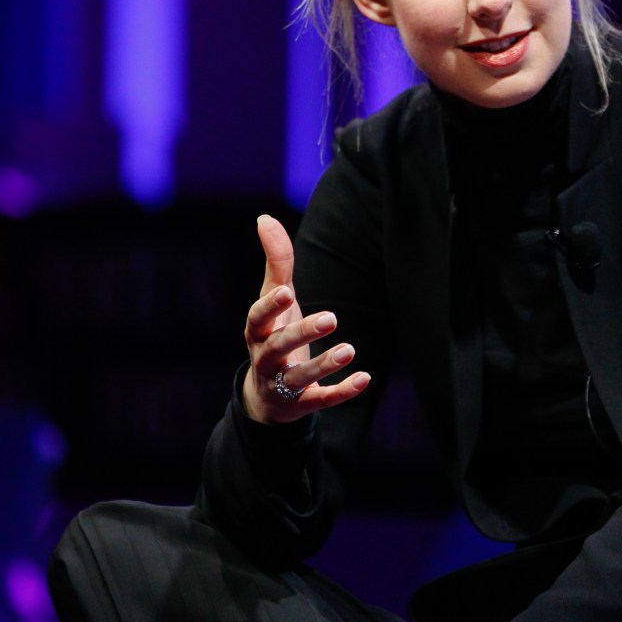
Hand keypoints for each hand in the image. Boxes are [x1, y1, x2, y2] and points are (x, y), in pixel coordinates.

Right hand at [241, 214, 369, 422]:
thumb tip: (264, 218)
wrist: (265, 397)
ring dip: (324, 365)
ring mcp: (283, 383)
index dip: (270, 306)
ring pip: (300, 377)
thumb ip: (275, 261)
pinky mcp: (302, 404)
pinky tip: (364, 378)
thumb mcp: (273, 300)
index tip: (286, 290)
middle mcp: (267, 358)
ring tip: (349, 349)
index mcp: (259, 331)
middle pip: (279, 346)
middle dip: (303, 333)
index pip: (257, 318)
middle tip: (331, 317)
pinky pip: (321, 400)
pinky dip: (341, 391)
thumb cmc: (274, 334)